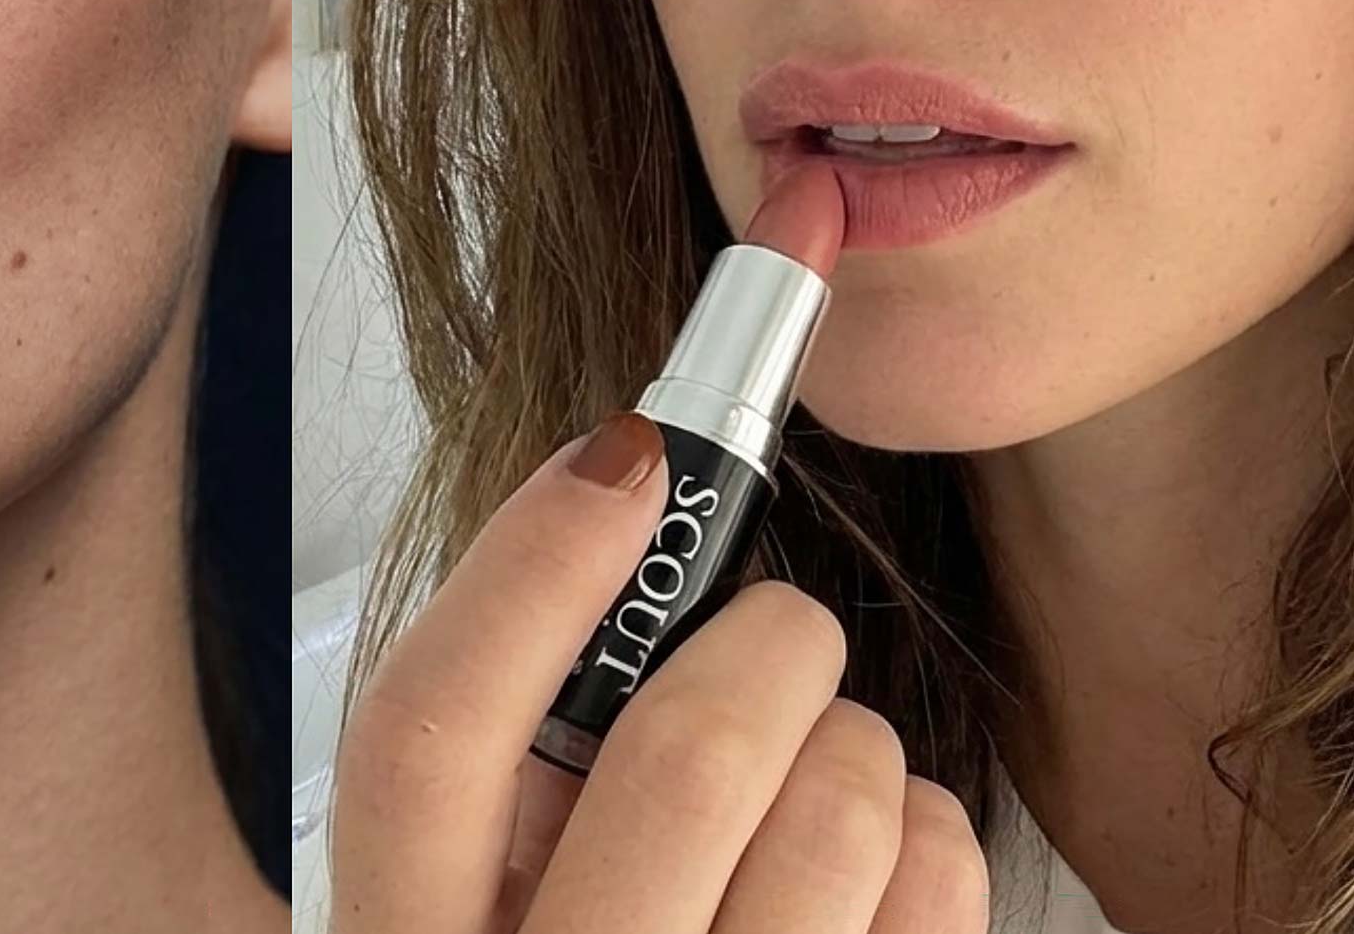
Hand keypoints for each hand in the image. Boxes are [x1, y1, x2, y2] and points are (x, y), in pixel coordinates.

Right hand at [327, 413, 987, 932]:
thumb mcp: (473, 914)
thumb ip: (506, 795)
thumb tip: (615, 578)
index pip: (423, 736)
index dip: (525, 574)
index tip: (623, 464)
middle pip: (677, 761)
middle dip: (763, 645)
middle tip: (780, 629)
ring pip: (832, 824)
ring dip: (853, 745)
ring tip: (833, 757)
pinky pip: (930, 909)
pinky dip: (930, 839)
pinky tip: (894, 843)